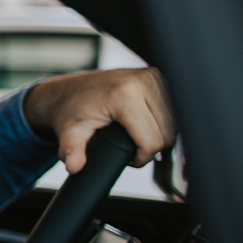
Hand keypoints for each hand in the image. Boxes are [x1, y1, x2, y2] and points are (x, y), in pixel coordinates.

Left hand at [24, 67, 175, 172]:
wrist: (68, 90)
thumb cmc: (70, 110)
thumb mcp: (69, 132)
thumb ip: (72, 151)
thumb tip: (74, 166)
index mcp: (124, 95)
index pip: (152, 141)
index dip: (141, 157)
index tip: (127, 158)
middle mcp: (142, 82)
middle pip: (167, 134)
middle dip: (150, 148)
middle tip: (129, 147)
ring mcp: (152, 77)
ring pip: (174, 123)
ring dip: (159, 136)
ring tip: (136, 136)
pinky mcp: (157, 76)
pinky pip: (173, 110)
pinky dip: (163, 123)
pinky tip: (147, 125)